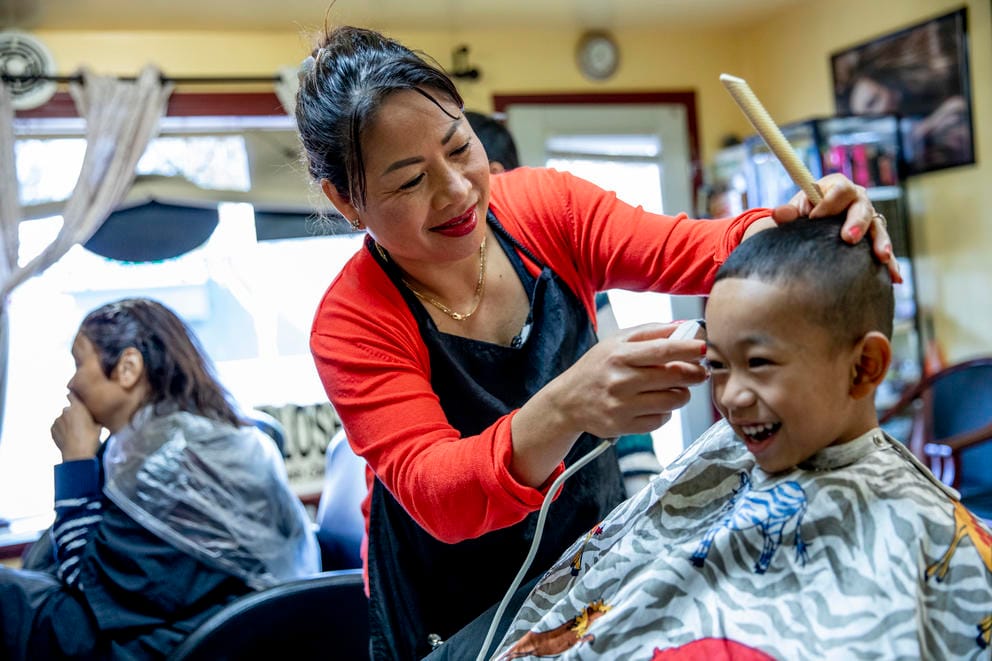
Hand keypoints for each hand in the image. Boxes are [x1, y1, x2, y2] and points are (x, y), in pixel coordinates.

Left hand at [51, 393, 102, 461]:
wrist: (77, 453)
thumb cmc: (91, 438)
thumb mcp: (98, 425)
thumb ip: (93, 416)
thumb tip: (95, 414)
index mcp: (77, 406)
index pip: (72, 394)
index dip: (74, 396)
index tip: (77, 398)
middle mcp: (65, 410)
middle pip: (69, 409)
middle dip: (73, 414)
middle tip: (81, 423)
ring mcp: (57, 420)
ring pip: (63, 418)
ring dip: (67, 423)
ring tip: (75, 433)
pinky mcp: (52, 429)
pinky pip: (58, 426)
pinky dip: (62, 430)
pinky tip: (69, 437)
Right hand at [510, 321, 707, 486]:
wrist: (568, 401)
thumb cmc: (597, 367)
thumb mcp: (616, 342)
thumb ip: (651, 332)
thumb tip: (685, 328)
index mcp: (619, 355)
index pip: (662, 351)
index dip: (689, 349)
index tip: (704, 348)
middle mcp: (620, 381)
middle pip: (673, 377)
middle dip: (695, 373)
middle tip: (700, 371)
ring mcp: (622, 406)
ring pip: (672, 400)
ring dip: (682, 393)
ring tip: (676, 387)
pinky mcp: (623, 426)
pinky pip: (661, 420)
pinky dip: (665, 411)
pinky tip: (656, 403)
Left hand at [771, 173, 901, 283]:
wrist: (814, 223)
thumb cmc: (805, 213)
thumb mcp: (796, 210)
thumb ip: (788, 213)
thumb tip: (777, 214)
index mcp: (838, 187)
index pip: (839, 190)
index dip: (829, 203)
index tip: (815, 218)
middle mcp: (858, 200)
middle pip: (862, 208)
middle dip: (857, 223)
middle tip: (848, 238)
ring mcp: (869, 220)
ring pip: (878, 229)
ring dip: (881, 243)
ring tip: (881, 257)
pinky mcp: (874, 239)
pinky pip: (884, 250)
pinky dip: (891, 264)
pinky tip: (895, 278)